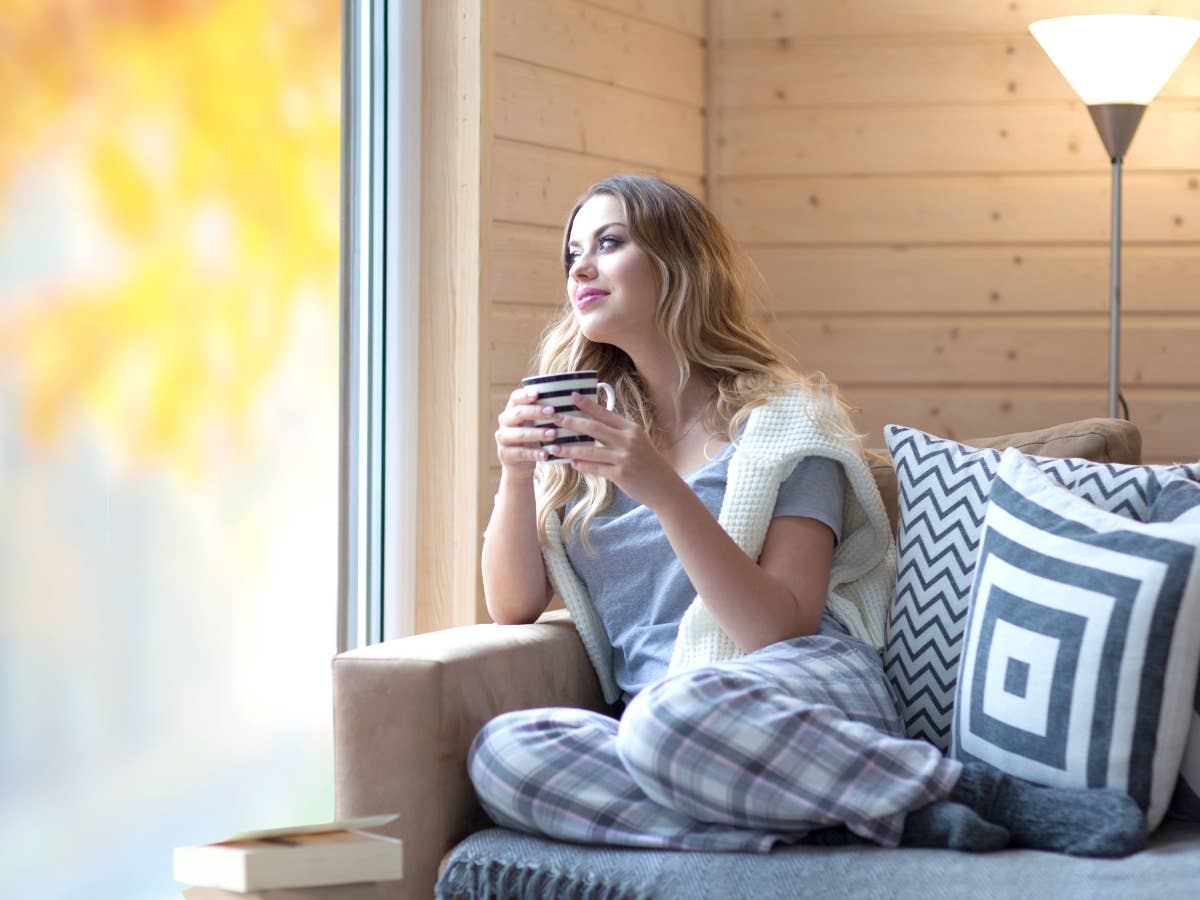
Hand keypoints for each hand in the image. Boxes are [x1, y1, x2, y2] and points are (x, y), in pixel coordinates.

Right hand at [494, 386, 557, 480]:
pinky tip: (546, 454)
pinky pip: (520, 453)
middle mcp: (505, 422)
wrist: (519, 464)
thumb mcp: (536, 423)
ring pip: (519, 434)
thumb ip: (545, 412)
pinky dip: (534, 453)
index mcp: (512, 409)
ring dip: (537, 433)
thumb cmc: (533, 437)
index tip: (537, 394)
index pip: (515, 398)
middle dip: (535, 412)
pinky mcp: (505, 454)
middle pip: (517, 413)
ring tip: (554, 434)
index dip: (525, 395)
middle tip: (552, 412)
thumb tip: (571, 396)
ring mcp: (503, 438)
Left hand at [547, 392, 683, 509]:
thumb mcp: (638, 441)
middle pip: (594, 428)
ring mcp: (624, 458)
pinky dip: (581, 465)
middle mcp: (628, 440)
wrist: (665, 487)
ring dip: (569, 448)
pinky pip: (595, 468)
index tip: (571, 396)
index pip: (605, 413)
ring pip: (590, 450)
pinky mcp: (620, 474)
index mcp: (631, 428)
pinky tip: (571, 463)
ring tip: (553, 446)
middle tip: (554, 418)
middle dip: (571, 422)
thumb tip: (593, 424)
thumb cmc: (648, 463)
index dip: (587, 404)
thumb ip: (618, 432)